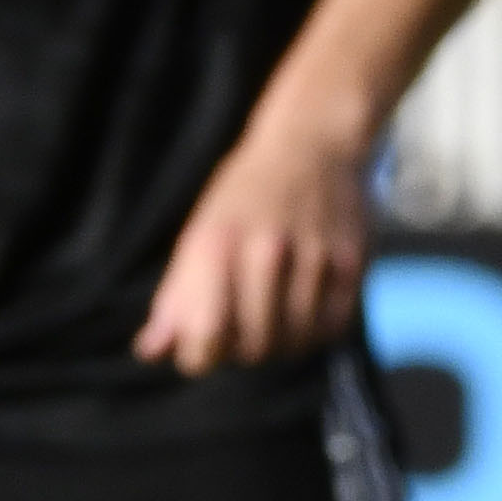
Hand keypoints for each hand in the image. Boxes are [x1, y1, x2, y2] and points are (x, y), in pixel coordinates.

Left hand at [135, 102, 381, 375]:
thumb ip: (176, 296)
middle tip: (241, 334)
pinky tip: (304, 316)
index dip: (200, 356)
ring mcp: (314, 256)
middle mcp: (266, 249)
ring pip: (296, 341)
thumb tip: (150, 352)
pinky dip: (315, 333)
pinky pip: (332, 327)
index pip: (207, 334)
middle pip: (255, 345)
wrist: (312, 144)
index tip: (203, 350)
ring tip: (274, 324)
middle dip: (243, 351)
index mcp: (216, 243)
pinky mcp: (351, 261)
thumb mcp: (199, 234)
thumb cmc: (245, 196)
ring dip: (281, 344)